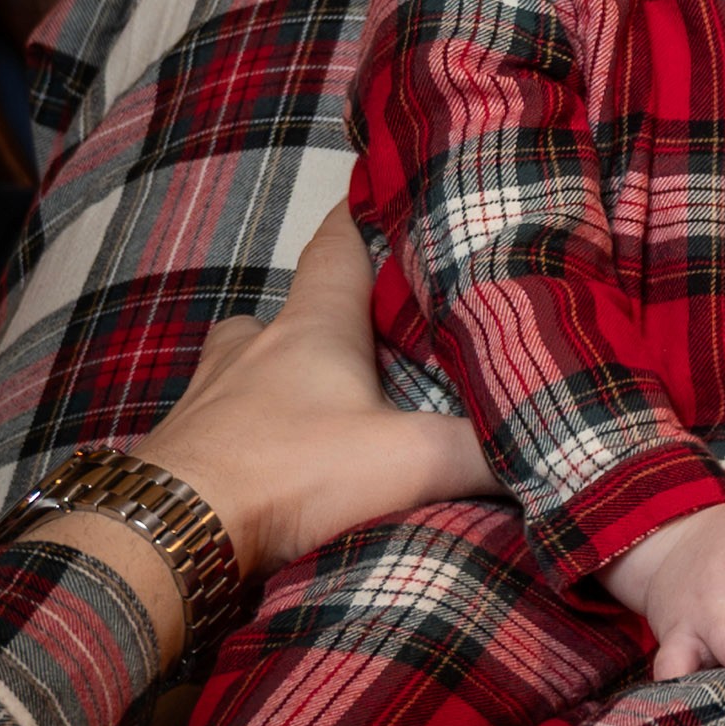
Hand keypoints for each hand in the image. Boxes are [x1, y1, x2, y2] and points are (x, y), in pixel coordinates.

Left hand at [125, 216, 497, 580]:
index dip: (360, 217)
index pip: (337, 247)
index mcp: (313, 327)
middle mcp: (255, 346)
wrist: (175, 532)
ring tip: (321, 398)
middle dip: (326, 313)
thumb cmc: (292, 472)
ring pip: (248, 359)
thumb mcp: (412, 461)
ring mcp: (210, 394)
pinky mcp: (185, 444)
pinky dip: (251, 426)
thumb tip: (549, 454)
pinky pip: (224, 417)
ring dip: (279, 369)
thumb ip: (484, 452)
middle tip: (369, 330)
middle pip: (290, 307)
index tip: (380, 193)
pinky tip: (277, 455)